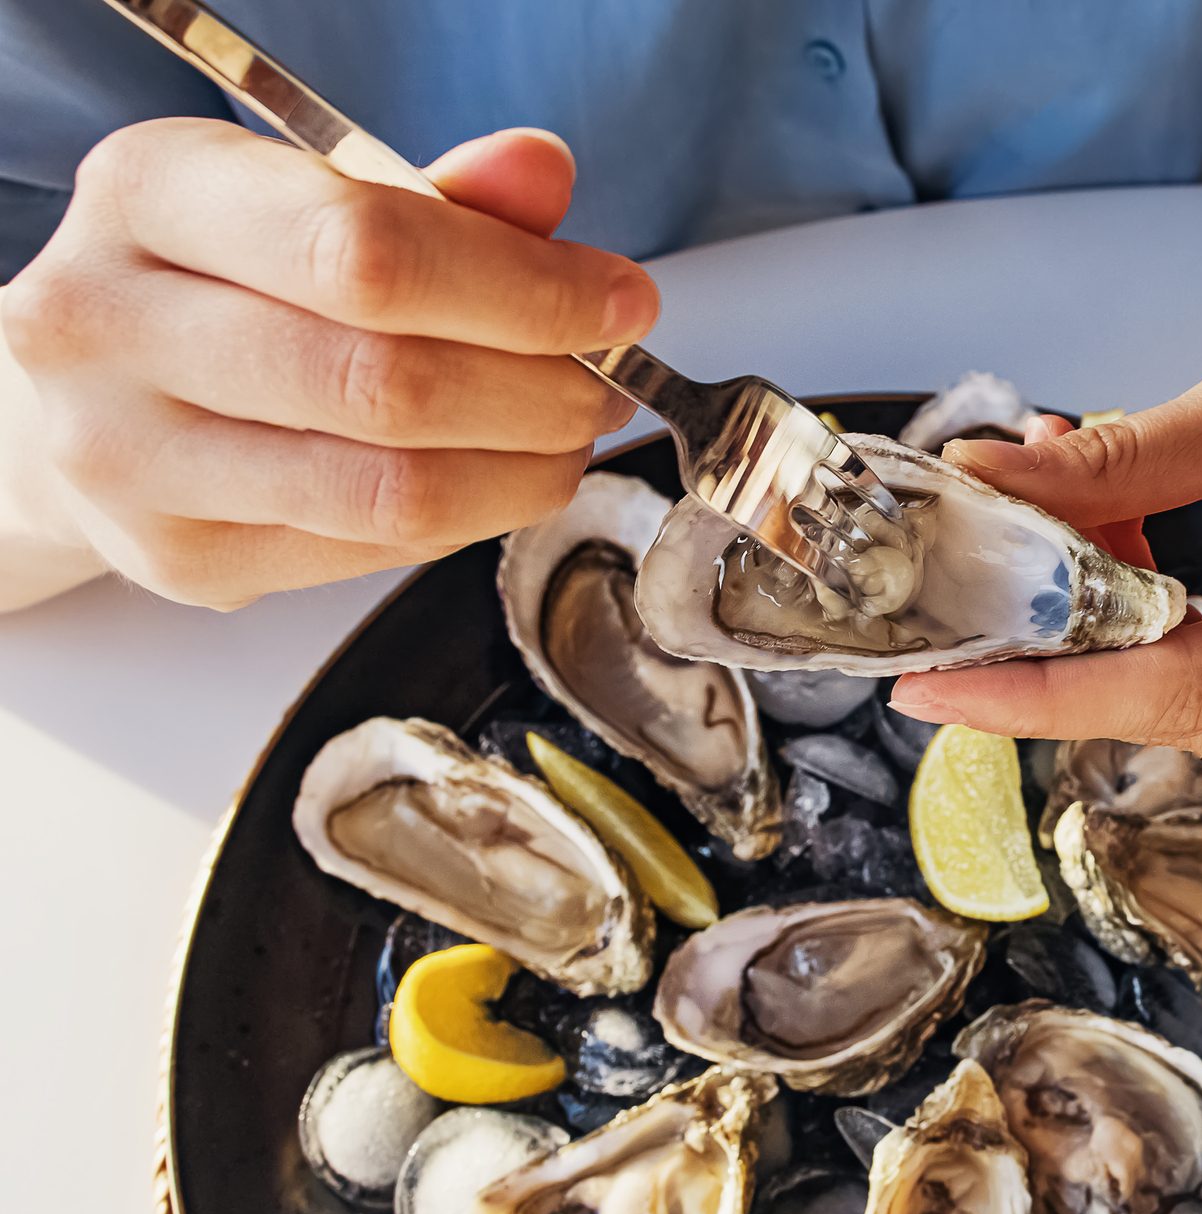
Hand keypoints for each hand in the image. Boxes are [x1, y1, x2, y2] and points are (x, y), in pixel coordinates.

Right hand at [0, 120, 656, 607]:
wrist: (89, 387)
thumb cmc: (220, 281)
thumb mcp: (315, 197)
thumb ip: (441, 196)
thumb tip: (541, 173)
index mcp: (149, 194)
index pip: (368, 253)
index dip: (523, 291)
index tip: (615, 305)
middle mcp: (108, 322)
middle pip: (387, 383)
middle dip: (539, 390)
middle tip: (603, 385)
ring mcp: (128, 456)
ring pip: (389, 489)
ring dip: (522, 470)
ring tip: (567, 436)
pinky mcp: (174, 556)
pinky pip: (370, 551)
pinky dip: (467, 518)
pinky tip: (493, 478)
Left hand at [889, 276, 1201, 780]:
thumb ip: (1124, 463)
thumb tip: (985, 484)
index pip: (1189, 687)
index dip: (1048, 693)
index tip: (932, 689)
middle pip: (1176, 705)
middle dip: (1061, 634)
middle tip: (975, 551)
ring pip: (1184, 706)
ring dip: (1105, 624)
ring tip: (1074, 512)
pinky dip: (1151, 632)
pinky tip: (1123, 556)